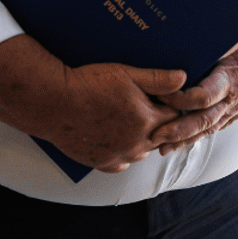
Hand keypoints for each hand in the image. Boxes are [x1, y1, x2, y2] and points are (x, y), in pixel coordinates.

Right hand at [45, 63, 186, 172]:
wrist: (54, 103)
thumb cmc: (89, 85)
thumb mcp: (128, 74)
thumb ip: (159, 80)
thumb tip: (183, 79)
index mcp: (147, 121)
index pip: (175, 117)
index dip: (173, 105)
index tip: (166, 96)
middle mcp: (136, 144)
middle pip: (162, 136)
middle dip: (160, 123)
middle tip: (149, 106)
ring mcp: (119, 156)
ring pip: (142, 151)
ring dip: (143, 138)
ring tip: (132, 119)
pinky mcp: (101, 163)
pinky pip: (121, 162)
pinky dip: (123, 152)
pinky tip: (117, 137)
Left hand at [151, 23, 237, 154]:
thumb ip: (213, 42)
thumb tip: (184, 35)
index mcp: (231, 78)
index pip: (203, 97)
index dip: (181, 99)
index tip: (161, 93)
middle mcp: (234, 98)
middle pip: (203, 121)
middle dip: (177, 131)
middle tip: (153, 135)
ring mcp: (237, 108)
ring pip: (208, 129)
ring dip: (183, 140)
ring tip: (159, 146)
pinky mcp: (237, 112)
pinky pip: (215, 128)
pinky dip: (196, 137)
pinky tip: (179, 142)